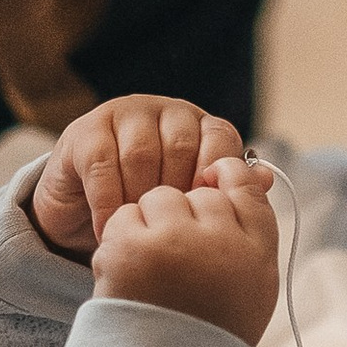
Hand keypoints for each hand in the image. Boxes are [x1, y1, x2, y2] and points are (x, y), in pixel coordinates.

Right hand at [30, 95, 245, 261]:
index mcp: (198, 125)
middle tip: (169, 232)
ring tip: (139, 235)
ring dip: (139, 200)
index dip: (216, 178)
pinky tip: (109, 230)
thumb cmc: (146, 211)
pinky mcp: (85, 130)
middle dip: (175, 195)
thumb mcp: (188, 206)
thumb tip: (266, 179)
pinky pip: (103, 163)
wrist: (81, 218)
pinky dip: (108, 202)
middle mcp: (165, 112)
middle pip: (181, 146)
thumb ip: (226, 194)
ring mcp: (124, 115)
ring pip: (141, 154)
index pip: (220, 138)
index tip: (204, 216)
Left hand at [91, 158, 279, 346]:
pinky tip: (129, 275)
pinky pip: (122, 216)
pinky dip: (119, 241)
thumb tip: (248, 167)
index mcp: (256, 252)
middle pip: (197, 191)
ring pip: (157, 198)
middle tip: (175, 262)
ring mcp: (176, 242)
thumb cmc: (209, 329)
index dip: (224, 179)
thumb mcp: (250, 282)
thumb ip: (250, 227)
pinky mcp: (133, 249)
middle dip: (182, 217)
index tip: (209, 186)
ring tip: (151, 270)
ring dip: (149, 225)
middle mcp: (221, 242)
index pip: (244, 187)